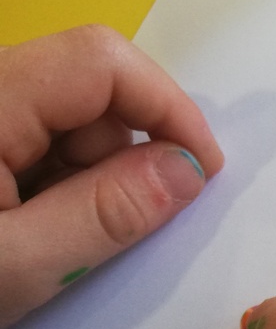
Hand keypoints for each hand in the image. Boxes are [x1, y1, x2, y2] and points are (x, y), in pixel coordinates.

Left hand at [0, 25, 223, 327]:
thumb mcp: (15, 267)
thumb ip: (107, 215)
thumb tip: (190, 171)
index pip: (102, 61)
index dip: (168, 106)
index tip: (203, 173)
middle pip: (88, 93)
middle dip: (129, 157)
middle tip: (126, 232)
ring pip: (66, 126)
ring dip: (93, 182)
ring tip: (60, 250)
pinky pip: (36, 150)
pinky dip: (59, 192)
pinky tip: (35, 239)